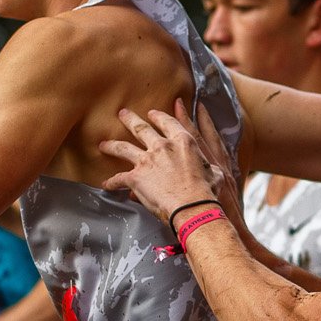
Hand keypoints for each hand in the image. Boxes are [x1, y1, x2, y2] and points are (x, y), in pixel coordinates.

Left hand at [102, 101, 219, 221]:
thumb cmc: (207, 192)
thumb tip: (215, 173)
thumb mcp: (216, 174)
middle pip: (141, 128)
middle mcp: (162, 146)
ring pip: (123, 148)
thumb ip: (210, 169)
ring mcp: (147, 160)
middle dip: (130, 120)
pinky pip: (119, 178)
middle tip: (123, 114)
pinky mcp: (135, 177)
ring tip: (104, 144)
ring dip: (112, 145)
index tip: (152, 113)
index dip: (159, 117)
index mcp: (183, 142)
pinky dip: (112, 182)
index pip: (168, 123)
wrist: (192, 207)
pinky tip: (106, 184)